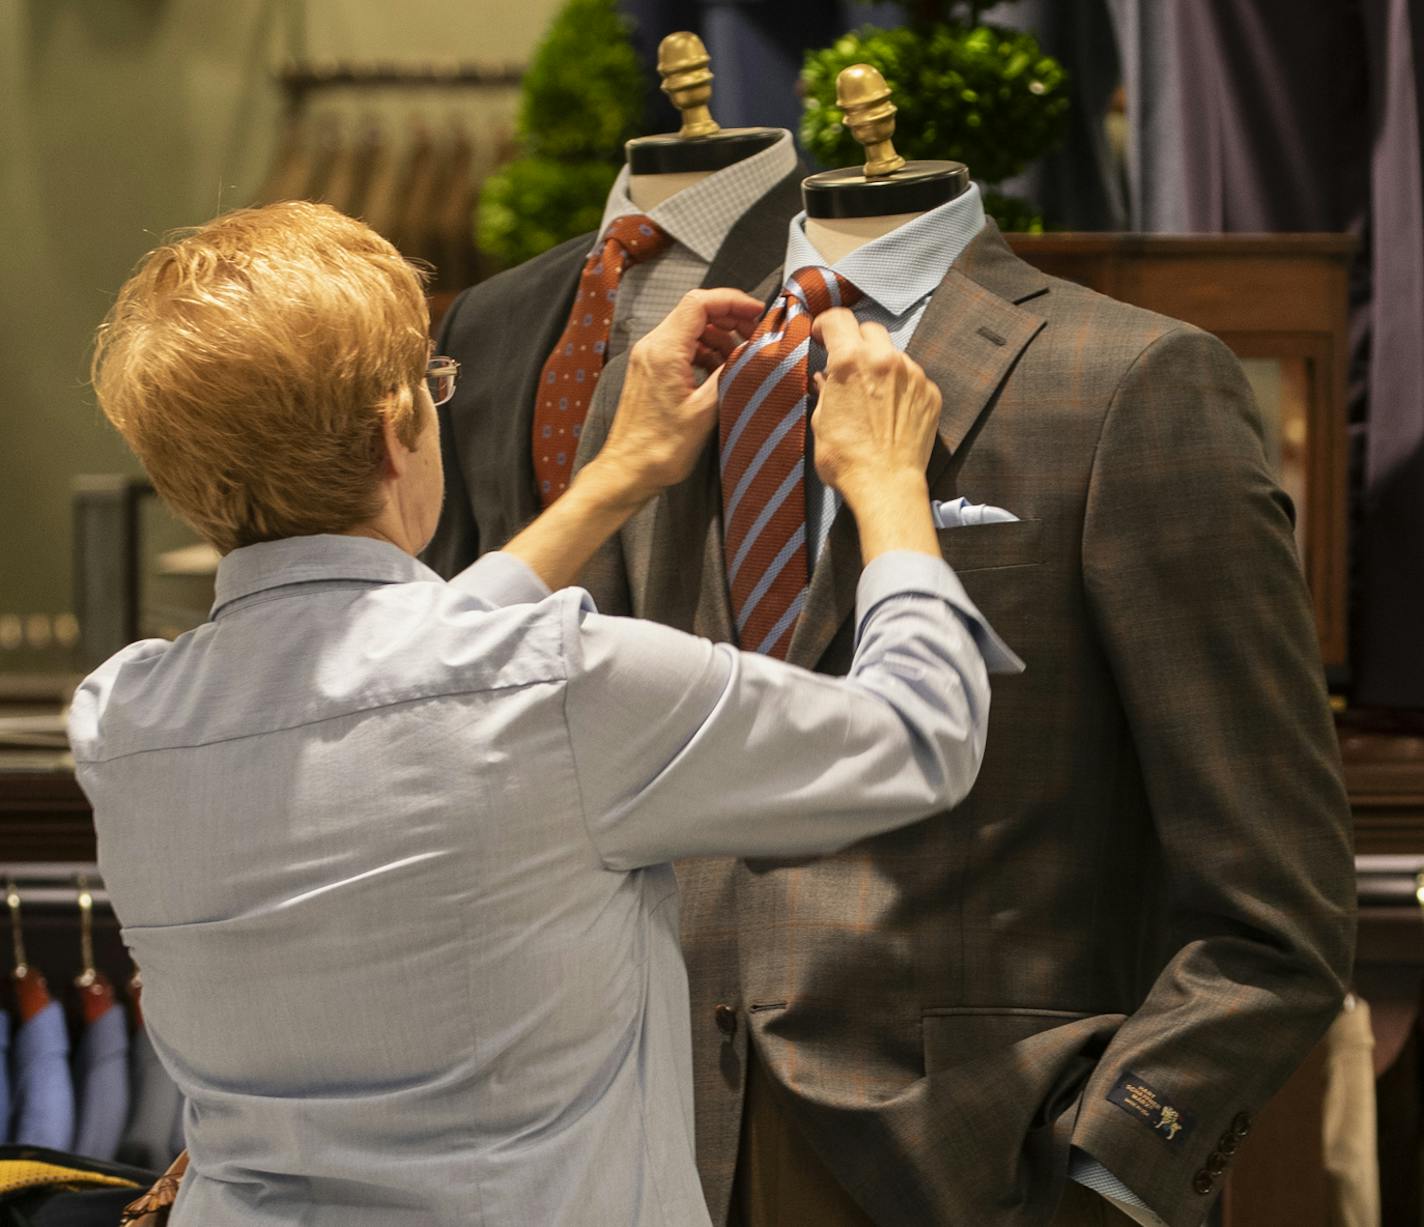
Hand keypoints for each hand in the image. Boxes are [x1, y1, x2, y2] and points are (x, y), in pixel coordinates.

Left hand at [597, 287, 763, 504]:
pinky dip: (704, 351)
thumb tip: (751, 353)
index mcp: (664, 350)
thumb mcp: (705, 412)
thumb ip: (730, 374)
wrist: (628, 471)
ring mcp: (648, 358)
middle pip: (695, 312)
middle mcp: (652, 347)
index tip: (757, 313)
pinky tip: (720, 370)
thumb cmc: (660, 448)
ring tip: (742, 357)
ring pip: (689, 329)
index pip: (700, 303)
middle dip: (729, 318)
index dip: (733, 301)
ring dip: (718, 336)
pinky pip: (680, 348)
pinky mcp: (649, 371)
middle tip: (755, 335)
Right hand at [809, 309, 942, 510]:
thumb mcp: (821, 422)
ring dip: (880, 365)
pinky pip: (912, 378)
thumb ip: (826, 391)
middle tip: (847, 363)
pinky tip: (891, 411)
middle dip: (855, 341)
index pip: (838, 319)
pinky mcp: (930, 393)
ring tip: (871, 394)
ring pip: (893, 353)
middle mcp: (885, 360)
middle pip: (869, 330)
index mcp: (851, 362)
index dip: (826, 324)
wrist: (886, 486)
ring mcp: (912, 375)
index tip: (823, 335)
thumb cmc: (848, 460)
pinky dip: (900, 386)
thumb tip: (827, 380)